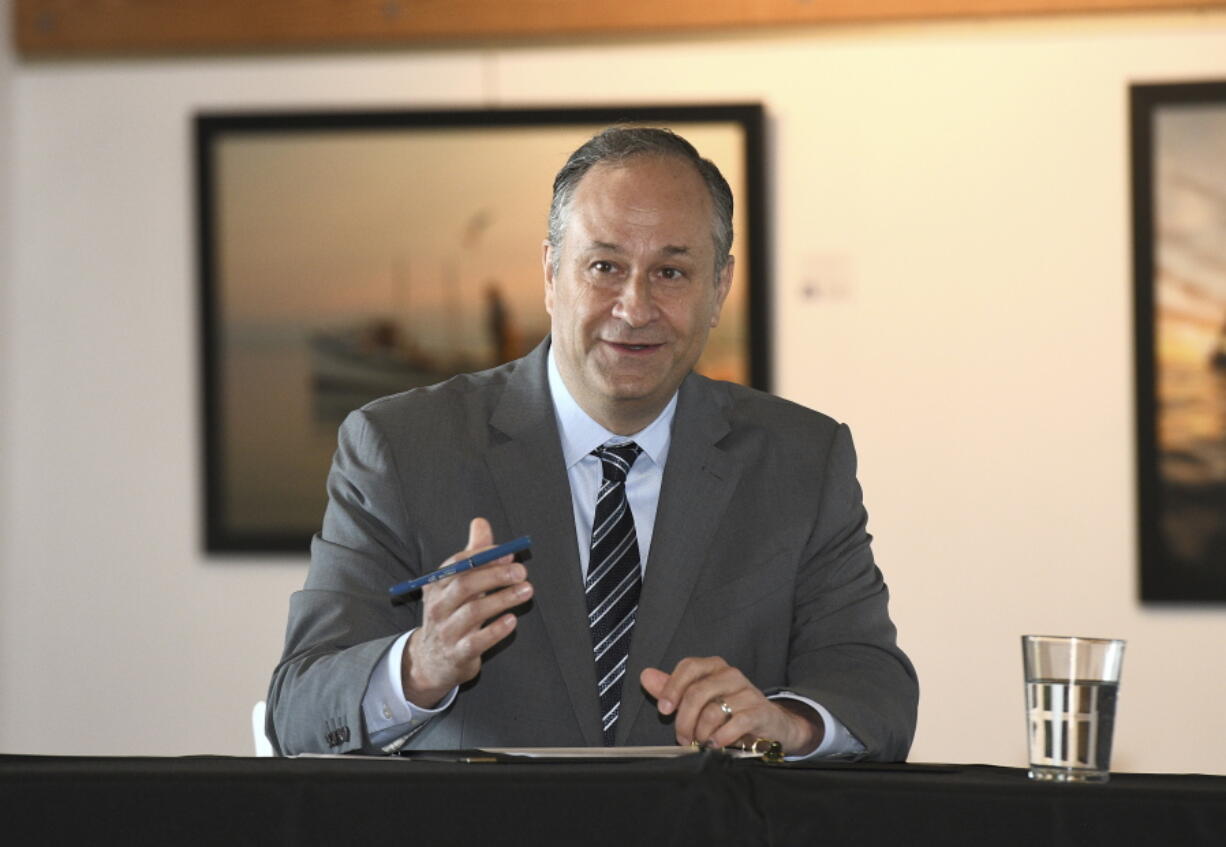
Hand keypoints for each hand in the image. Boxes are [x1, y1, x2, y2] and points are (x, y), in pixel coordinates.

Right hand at [401, 517, 532, 706]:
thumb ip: (471, 555)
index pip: (457, 565)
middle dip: (496, 575)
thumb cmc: (449, 615)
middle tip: (522, 571)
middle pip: (466, 585)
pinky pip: (477, 641)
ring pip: (474, 611)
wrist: (430, 662)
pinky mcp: (458, 654)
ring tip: (527, 590)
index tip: (509, 553)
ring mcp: (446, 631)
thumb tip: (481, 522)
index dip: (484, 556)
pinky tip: (512, 620)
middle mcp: (438, 606)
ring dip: (503, 598)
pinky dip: (495, 630)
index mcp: (436, 586)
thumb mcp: (454, 585)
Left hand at [640, 657, 822, 755]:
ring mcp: (748, 692)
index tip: (664, 710)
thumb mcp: (699, 699)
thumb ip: (672, 689)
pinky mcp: (760, 711)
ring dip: (702, 733)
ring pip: (714, 711)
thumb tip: (646, 675)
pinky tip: (717, 743)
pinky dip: (722, 737)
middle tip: (682, 737)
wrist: (770, 725)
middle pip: (698, 692)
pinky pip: (736, 722)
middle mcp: (731, 675)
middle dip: (684, 720)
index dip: (672, 688)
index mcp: (714, 667)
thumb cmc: (729, 710)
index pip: (689, 667)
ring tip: (701, 742)